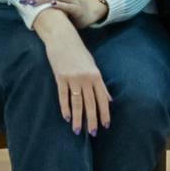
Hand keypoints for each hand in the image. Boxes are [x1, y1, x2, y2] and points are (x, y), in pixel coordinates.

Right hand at [35, 16, 110, 133]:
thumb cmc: (78, 51)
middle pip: (90, 104)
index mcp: (96, 75)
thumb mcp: (93, 65)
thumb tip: (109, 100)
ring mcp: (72, 78)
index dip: (105, 113)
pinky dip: (65, 108)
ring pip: (77, 103)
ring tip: (78, 131)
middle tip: (93, 133)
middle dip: (92, 120)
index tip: (106, 125)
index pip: (103, 99)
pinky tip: (67, 118)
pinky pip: (63, 96)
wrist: (62, 37)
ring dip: (78, 118)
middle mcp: (86, 78)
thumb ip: (100, 84)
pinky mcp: (60, 77)